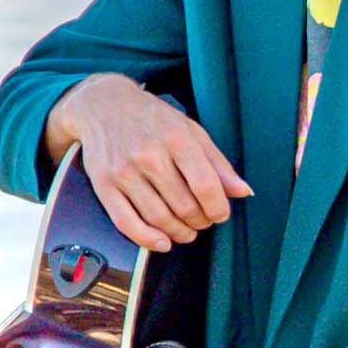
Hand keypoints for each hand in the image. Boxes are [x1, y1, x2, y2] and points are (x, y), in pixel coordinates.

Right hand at [46, 73, 252, 250]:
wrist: (104, 105)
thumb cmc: (154, 120)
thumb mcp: (192, 131)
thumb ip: (218, 164)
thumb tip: (243, 191)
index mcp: (177, 138)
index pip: (205, 184)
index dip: (218, 207)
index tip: (221, 214)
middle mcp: (149, 155)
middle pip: (183, 205)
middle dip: (200, 221)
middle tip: (204, 221)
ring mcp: (124, 171)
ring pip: (158, 217)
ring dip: (179, 232)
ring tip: (188, 231)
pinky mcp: (103, 185)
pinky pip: (126, 222)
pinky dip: (147, 239)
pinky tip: (162, 242)